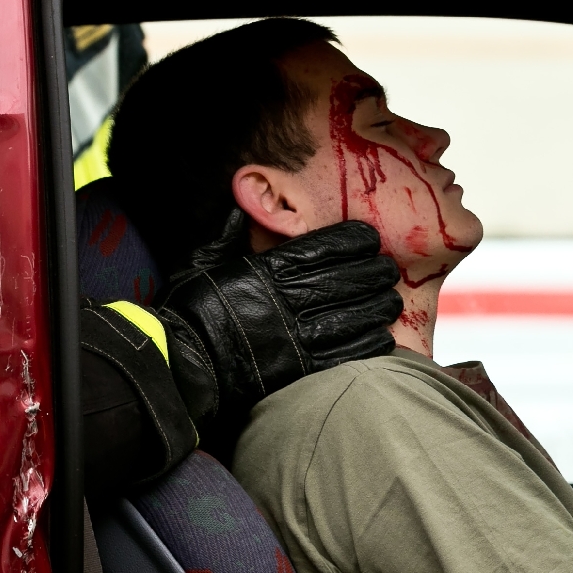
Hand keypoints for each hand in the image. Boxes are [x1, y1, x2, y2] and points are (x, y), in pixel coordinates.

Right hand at [159, 219, 400, 428]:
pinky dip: (370, 342)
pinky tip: (383, 334)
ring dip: (378, 306)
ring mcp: (296, 336)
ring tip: (391, 300)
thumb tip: (239, 204)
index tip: (370, 238)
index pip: (322, 248)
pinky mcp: (302, 369)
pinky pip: (348, 352)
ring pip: (353, 315)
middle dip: (374, 272)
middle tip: (389, 270)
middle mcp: (285, 300)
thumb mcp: (199, 263)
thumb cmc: (189, 313)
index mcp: (264, 271)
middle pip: (346, 279)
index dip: (353, 241)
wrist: (182, 367)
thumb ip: (224, 234)